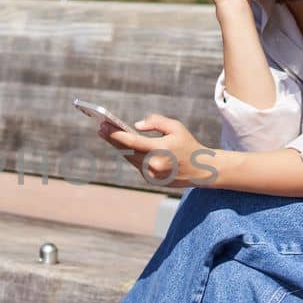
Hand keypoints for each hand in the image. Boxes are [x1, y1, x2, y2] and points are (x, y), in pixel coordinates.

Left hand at [99, 114, 218, 187]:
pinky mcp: (151, 180)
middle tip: (101, 128)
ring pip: (130, 158)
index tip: (104, 126)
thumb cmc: (187, 144)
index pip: (133, 142)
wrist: (201, 169)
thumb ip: (156, 122)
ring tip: (107, 134)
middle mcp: (155, 165)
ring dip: (119, 147)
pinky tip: (121, 145)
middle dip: (113, 139)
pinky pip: (136, 164)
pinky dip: (130, 154)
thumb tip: (135, 126)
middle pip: (126, 151)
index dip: (116, 134)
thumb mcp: (175, 127)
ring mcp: (152, 175)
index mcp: (161, 150)